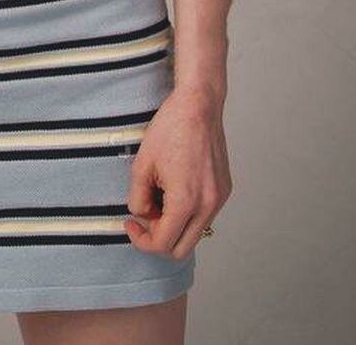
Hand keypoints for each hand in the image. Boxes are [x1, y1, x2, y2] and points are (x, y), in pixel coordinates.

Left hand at [124, 84, 231, 258]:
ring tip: (160, 195)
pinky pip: (204, 216)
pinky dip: (188, 212)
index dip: (141, 239)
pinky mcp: (224, 190)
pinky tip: (176, 187)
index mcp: (186, 202)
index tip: (131, 223)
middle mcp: (208, 206)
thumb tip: (143, 215)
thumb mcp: (142, 165)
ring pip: (194, 233)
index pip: (163, 244)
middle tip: (145, 214)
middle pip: (181, 249)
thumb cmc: (171, 128)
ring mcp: (219, 199)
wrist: (198, 105)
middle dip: (158, 238)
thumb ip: (138, 198)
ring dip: (174, 225)